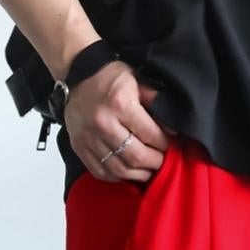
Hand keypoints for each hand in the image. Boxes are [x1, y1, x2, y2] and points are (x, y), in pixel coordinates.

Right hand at [65, 62, 174, 183]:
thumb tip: (172, 129)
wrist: (77, 72)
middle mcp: (103, 123)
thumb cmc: (109, 76)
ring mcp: (88, 137)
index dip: (164, 144)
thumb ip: (156, 101)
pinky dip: (115, 176)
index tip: (168, 145)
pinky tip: (126, 172)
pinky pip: (99, 171)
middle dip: (154, 163)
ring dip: (137, 174)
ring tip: (147, 170)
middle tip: (160, 161)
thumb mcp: (137, 80)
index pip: (150, 135)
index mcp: (121, 105)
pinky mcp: (78, 146)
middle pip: (136, 157)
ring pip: (118, 168)